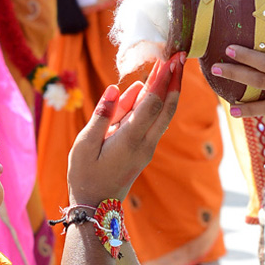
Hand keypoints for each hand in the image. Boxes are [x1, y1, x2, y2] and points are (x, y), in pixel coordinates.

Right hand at [67, 53, 183, 202]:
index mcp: (131, 140)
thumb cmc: (85, 176)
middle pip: (166, 107)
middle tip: (180, 56)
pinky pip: (151, 122)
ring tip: (168, 66)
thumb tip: (116, 88)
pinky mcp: (143, 149)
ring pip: (162, 114)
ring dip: (166, 90)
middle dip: (174, 80)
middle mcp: (145, 143)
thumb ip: (102, 115)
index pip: (152, 103)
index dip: (161, 79)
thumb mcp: (85, 145)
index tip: (169, 59)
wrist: (96, 208)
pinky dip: (151, 103)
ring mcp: (146, 147)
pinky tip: (144, 88)